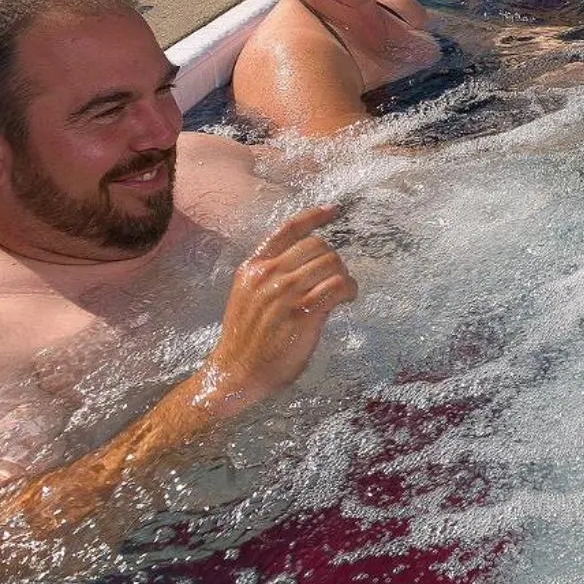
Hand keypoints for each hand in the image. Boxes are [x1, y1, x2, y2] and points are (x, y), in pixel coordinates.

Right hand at [197, 205, 356, 418]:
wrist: (234, 374)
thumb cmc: (245, 339)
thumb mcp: (248, 296)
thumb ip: (271, 276)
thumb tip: (306, 265)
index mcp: (253, 267)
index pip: (287, 230)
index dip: (314, 215)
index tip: (335, 209)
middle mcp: (267, 274)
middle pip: (318, 246)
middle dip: (333, 260)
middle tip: (335, 280)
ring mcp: (284, 293)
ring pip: (331, 263)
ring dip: (344, 276)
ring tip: (342, 293)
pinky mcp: (302, 312)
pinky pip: (338, 285)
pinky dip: (349, 289)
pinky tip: (346, 299)